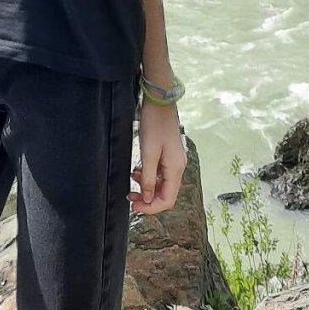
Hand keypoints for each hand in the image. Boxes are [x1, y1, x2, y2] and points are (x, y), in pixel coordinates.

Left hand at [129, 101, 186, 215]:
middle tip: (130, 197)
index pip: (167, 200)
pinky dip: (149, 176)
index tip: (135, 206)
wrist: (159, 102)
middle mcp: (178, 167)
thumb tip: (148, 199)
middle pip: (165, 193)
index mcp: (176, 169)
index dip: (151, 207)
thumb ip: (149, 179)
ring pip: (162, 183)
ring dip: (147, 187)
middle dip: (148, 198)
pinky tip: (138, 171)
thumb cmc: (154, 125)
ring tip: (132, 182)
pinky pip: (160, 172)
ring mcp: (174, 160)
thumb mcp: (148, 154)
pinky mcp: (169, 154)